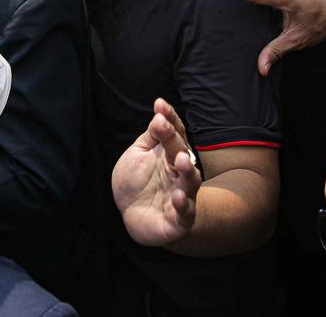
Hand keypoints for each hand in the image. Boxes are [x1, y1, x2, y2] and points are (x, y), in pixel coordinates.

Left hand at [112, 99, 201, 247]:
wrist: (133, 217)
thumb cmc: (137, 183)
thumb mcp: (138, 155)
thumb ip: (150, 138)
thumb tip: (159, 115)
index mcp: (169, 155)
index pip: (174, 133)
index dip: (169, 119)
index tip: (159, 104)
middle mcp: (179, 173)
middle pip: (181, 153)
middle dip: (174, 139)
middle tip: (164, 125)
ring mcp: (182, 195)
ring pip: (191, 181)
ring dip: (187, 170)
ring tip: (181, 159)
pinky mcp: (180, 219)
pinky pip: (185, 212)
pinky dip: (184, 205)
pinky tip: (178, 197)